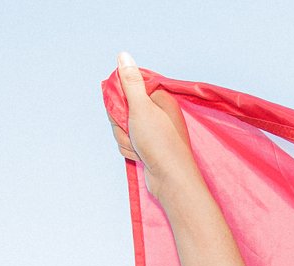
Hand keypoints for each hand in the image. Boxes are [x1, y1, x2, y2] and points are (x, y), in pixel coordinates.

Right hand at [110, 54, 196, 188]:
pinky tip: (140, 156)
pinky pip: (127, 141)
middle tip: (134, 132)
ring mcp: (152, 130)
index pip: (128, 88)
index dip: (121, 100)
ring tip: (139, 147)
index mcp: (160, 98)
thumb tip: (123, 55)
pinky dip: (129, 149)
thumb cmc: (160, 144)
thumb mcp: (142, 108)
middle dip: (121, 124)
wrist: (171, 181)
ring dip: (125, 138)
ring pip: (122, 126)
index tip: (125, 110)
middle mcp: (157, 112)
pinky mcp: (147, 145)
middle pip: (122, 108)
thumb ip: (130, 82)